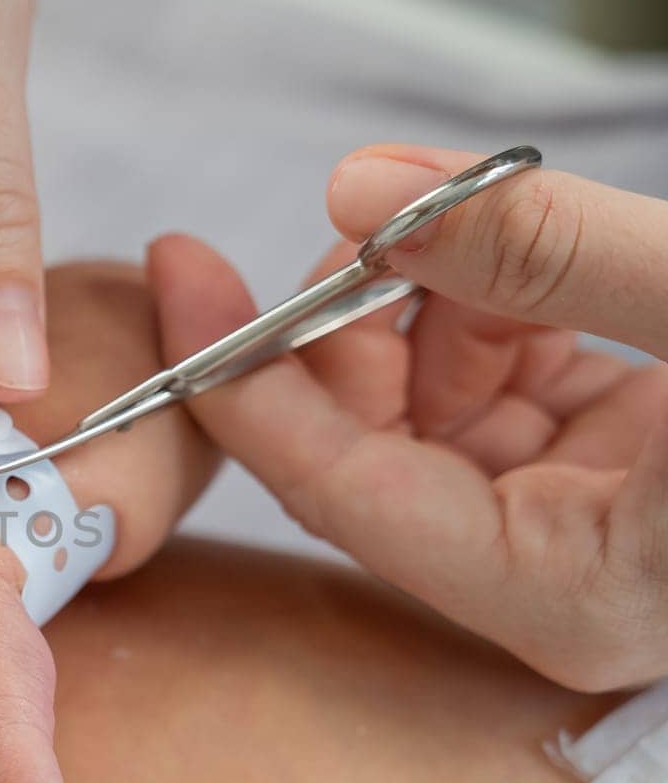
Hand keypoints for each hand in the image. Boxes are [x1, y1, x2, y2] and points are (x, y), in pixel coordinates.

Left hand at [146, 145, 667, 689]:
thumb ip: (546, 253)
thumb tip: (358, 189)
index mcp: (559, 593)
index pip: (340, 488)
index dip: (245, 378)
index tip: (180, 273)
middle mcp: (547, 574)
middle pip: (367, 446)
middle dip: (343, 323)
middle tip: (359, 214)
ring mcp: (572, 519)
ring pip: (423, 404)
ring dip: (417, 303)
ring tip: (457, 220)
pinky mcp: (602, 458)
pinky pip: (490, 380)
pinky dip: (478, 307)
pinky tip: (498, 256)